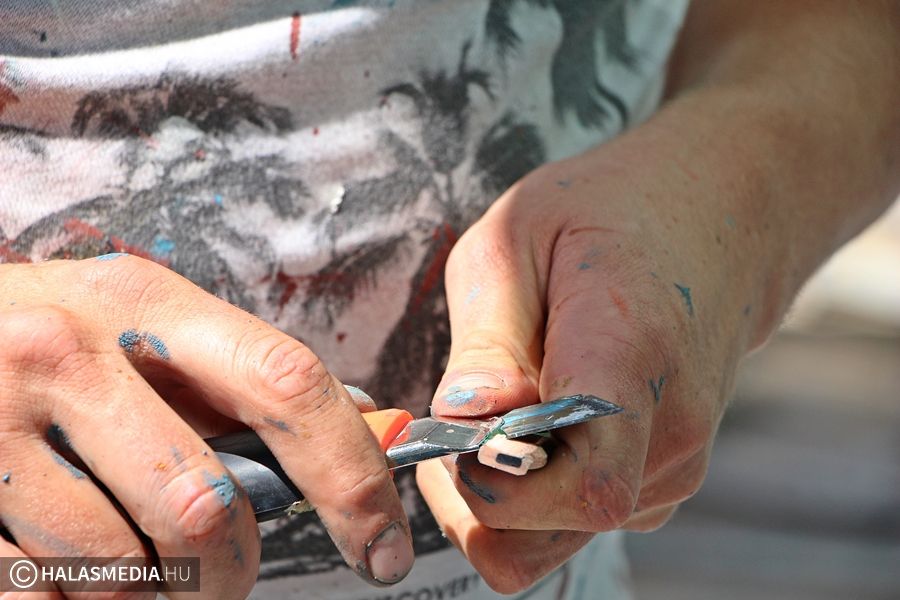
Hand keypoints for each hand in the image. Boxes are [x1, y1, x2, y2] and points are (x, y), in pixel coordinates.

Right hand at [0, 256, 412, 597]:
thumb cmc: (50, 344)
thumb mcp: (138, 330)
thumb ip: (237, 380)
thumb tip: (365, 425)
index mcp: (142, 302)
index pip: (286, 384)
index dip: (352, 477)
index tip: (382, 549)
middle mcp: (65, 350)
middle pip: (204, 507)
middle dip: (229, 573)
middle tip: (223, 580)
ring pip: (120, 568)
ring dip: (146, 594)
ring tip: (130, 562)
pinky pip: (41, 596)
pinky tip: (64, 564)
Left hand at [416, 142, 764, 592]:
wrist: (713, 221)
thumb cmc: (604, 218)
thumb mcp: (518, 242)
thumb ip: (489, 340)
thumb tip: (461, 421)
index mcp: (631, 362)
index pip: (582, 488)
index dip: (496, 483)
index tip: (455, 426)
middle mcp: (668, 436)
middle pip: (543, 534)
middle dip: (470, 494)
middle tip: (453, 415)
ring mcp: (671, 469)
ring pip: (547, 541)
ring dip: (496, 494)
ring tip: (494, 409)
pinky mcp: (658, 483)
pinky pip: (569, 524)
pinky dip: (530, 492)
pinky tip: (532, 422)